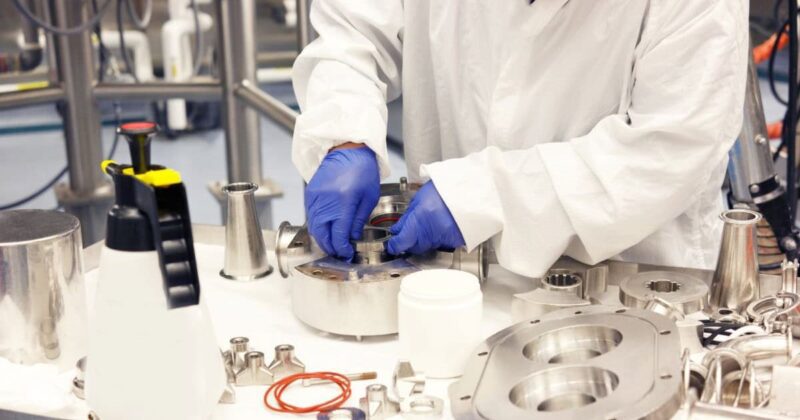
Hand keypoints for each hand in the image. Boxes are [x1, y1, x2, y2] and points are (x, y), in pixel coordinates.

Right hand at [306, 144, 379, 258]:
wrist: (348, 150)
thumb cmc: (362, 170)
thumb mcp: (368, 198)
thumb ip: (358, 220)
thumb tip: (351, 238)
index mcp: (344, 203)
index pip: (339, 236)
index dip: (342, 249)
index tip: (347, 254)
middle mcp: (326, 202)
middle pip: (322, 235)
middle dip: (330, 248)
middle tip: (339, 252)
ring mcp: (315, 198)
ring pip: (313, 228)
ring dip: (322, 239)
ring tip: (333, 243)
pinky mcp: (310, 194)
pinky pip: (310, 216)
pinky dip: (317, 226)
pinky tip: (326, 229)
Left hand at [387, 181, 464, 254]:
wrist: (467, 189)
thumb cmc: (443, 189)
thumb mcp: (418, 199)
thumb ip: (407, 217)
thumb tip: (397, 229)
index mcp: (418, 221)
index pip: (401, 243)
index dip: (394, 245)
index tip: (392, 244)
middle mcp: (430, 233)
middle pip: (414, 247)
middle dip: (409, 241)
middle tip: (410, 230)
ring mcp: (443, 239)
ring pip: (427, 246)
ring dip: (424, 239)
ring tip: (429, 223)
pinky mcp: (454, 241)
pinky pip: (441, 244)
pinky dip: (437, 238)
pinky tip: (440, 225)